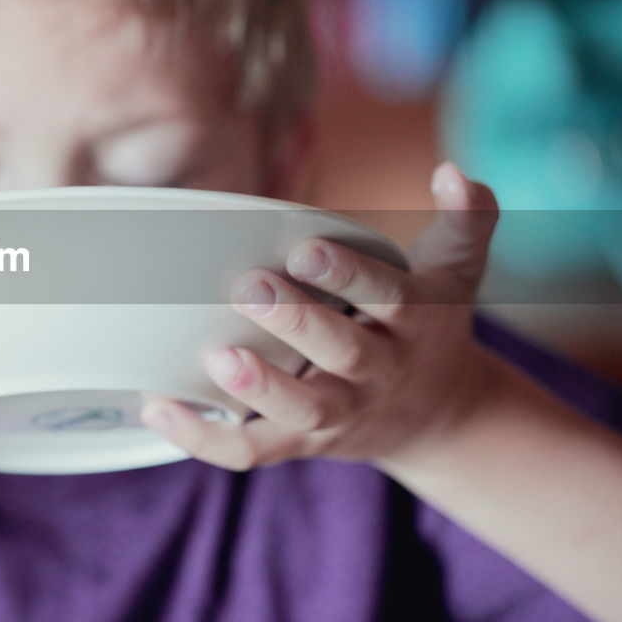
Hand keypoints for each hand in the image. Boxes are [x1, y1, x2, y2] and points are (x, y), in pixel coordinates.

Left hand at [141, 162, 502, 469]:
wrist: (440, 417)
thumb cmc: (431, 325)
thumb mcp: (457, 270)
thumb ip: (465, 219)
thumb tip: (452, 170)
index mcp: (413, 321)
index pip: (384, 296)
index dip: (347, 276)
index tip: (306, 249)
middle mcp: (379, 371)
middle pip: (342, 353)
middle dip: (296, 322)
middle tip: (248, 286)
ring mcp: (340, 415)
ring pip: (301, 412)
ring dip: (259, 387)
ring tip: (215, 356)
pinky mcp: (303, 444)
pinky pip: (253, 451)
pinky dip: (204, 438)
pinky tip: (156, 407)